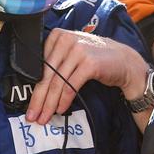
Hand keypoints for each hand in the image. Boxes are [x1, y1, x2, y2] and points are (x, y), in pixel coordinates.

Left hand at [26, 29, 148, 123]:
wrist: (123, 60)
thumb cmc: (94, 59)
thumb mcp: (72, 53)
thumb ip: (55, 62)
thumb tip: (36, 89)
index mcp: (58, 36)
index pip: (39, 65)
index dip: (34, 87)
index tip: (31, 105)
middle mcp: (66, 40)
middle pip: (47, 75)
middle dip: (38, 99)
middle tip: (32, 116)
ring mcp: (78, 50)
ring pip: (57, 82)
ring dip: (49, 104)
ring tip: (44, 117)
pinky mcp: (89, 63)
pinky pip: (70, 86)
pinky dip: (64, 100)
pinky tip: (60, 110)